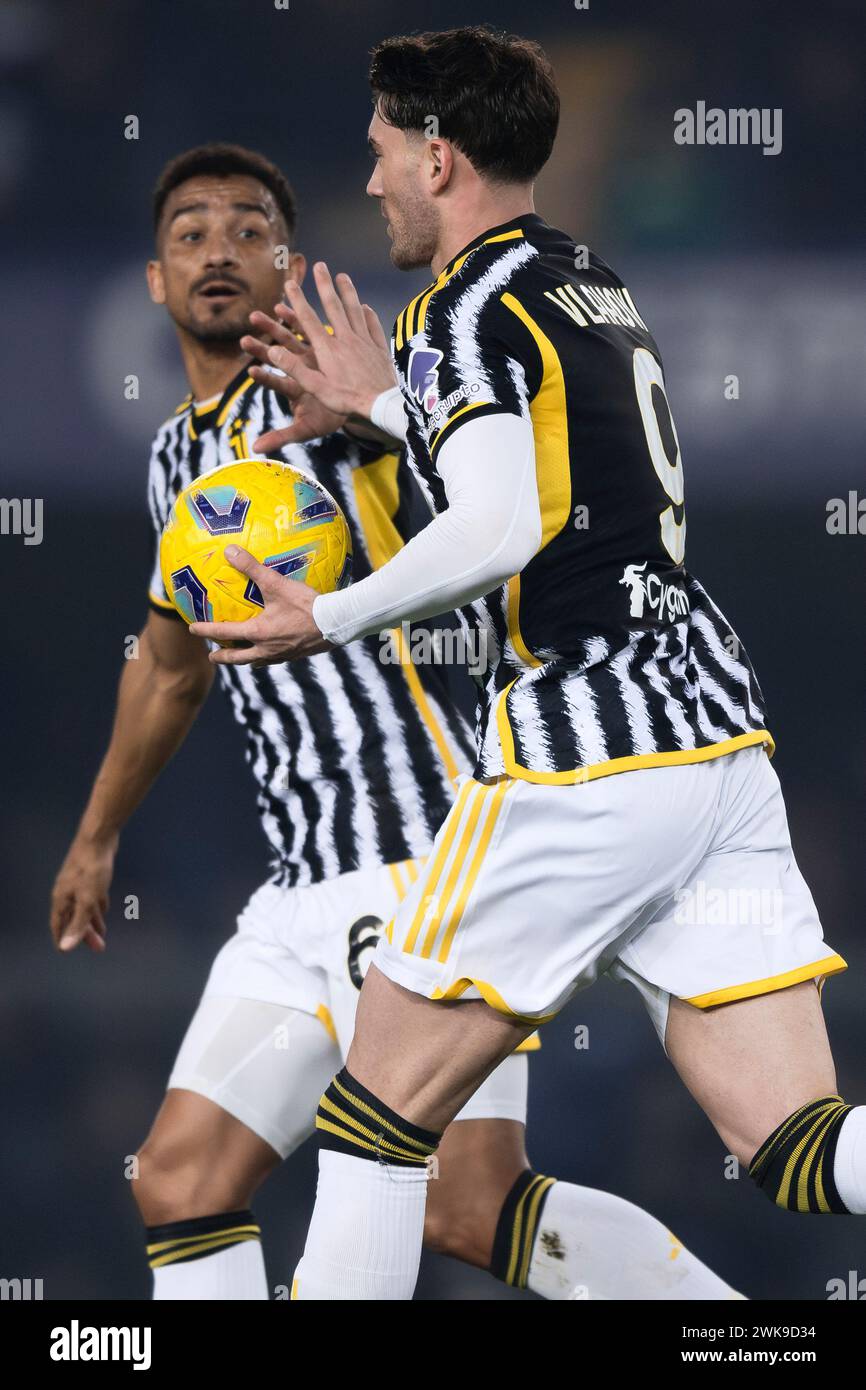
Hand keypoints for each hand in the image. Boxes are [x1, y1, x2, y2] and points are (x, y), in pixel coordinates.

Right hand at [50, 830, 117, 952]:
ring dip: (93, 921)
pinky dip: (96, 906)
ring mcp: (77, 883)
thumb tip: (65, 947)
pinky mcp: (89, 876)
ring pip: (84, 907)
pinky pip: (91, 897)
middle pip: (73, 917)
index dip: (62, 938)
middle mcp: (66, 892)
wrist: (98, 838)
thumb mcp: (87, 901)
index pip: (58, 924)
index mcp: (62, 899)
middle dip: (85, 933)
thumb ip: (78, 923)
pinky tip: (104, 910)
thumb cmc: (92, 870)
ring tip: (103, 934)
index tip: (65, 952)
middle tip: (99, 947)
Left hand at [189, 546, 333, 664]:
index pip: (224, 632)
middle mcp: (267, 648)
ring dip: (246, 659)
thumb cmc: (306, 604)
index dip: (206, 630)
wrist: (336, 623)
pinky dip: (267, 656)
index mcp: (258, 632)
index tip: (191, 629)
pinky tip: (274, 648)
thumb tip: (229, 551)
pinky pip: (276, 658)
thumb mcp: (276, 583)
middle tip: (211, 656)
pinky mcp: (297, 655)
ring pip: (257, 661)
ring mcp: (282, 654)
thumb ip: (252, 567)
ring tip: (242, 657)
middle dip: (224, 657)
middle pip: (238, 657)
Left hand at [242, 305, 347, 450]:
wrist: (350, 403)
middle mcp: (298, 372)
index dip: (266, 378)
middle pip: (277, 360)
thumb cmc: (326, 418)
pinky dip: (291, 319)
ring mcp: (306, 358)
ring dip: (271, 328)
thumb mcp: (306, 430)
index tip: (250, 371)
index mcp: (296, 391)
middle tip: (243, 340)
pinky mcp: (317, 346)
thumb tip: (255, 450)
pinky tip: (280, 308)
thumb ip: (281, 437)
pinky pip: (303, 330)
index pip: (278, 384)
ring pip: (286, 341)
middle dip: (260, 349)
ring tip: (254, 316)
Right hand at [255, 263, 395, 434]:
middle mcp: (346, 339)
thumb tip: (273, 350)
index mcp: (328, 349)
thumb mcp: (316, 388)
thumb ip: (295, 368)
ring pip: (355, 310)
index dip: (298, 300)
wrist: (382, 405)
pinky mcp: (379, 349)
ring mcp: (364, 341)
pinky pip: (373, 326)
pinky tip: (366, 307)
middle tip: (319, 265)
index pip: (309, 319)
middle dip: (324, 285)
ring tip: (343, 275)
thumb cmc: (347, 400)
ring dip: (348, 292)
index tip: (290, 283)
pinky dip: (369, 314)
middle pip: (333, 307)